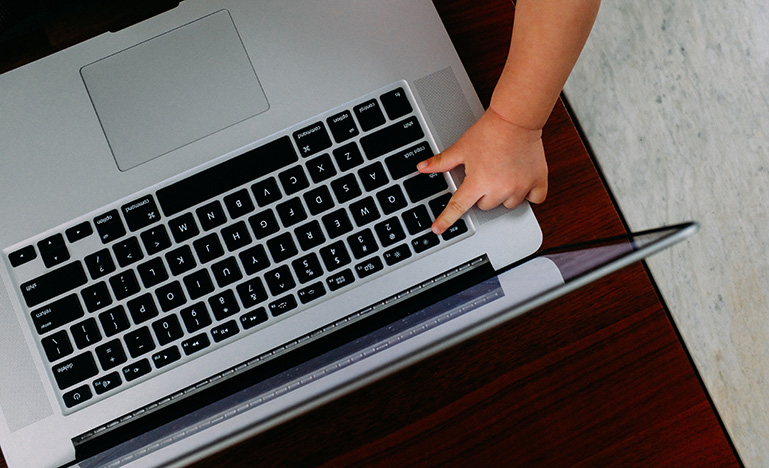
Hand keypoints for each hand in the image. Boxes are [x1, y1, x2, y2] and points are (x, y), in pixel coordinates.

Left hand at [416, 107, 547, 234]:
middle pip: (486, 206)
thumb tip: (422, 167)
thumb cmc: (489, 132)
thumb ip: (441, 162)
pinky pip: (534, 199)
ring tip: (503, 173)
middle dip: (483, 194)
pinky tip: (522, 181)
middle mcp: (499, 189)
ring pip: (508, 204)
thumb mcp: (461, 147)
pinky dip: (529, 194)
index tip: (438, 229)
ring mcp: (520, 187)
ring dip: (505, 194)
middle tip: (486, 174)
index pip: (457, 207)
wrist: (516, 119)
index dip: (445, 219)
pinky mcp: (538, 182)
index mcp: (478, 182)